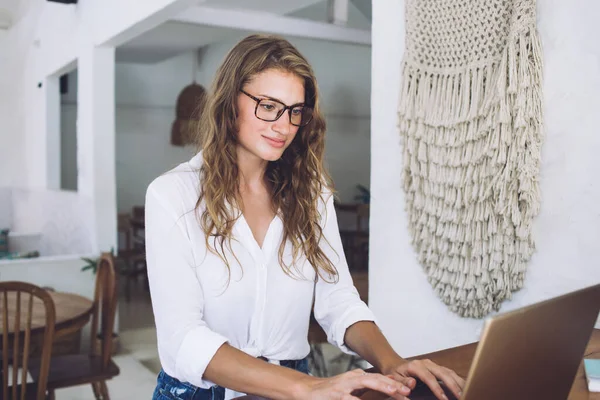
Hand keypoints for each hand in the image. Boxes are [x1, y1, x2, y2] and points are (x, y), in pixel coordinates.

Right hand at [297, 369, 412, 399]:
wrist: (308, 391)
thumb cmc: (332, 391)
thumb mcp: (352, 385)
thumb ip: (369, 383)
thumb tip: (391, 381)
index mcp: (357, 377)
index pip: (379, 378)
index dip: (394, 383)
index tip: (409, 390)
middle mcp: (352, 378)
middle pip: (375, 379)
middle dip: (392, 385)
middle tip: (406, 392)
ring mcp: (344, 386)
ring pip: (366, 384)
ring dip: (381, 387)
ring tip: (395, 392)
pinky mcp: (336, 395)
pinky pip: (351, 399)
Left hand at [382, 359, 464, 399]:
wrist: (396, 365)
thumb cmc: (396, 374)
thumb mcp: (395, 378)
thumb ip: (403, 382)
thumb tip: (412, 384)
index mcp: (415, 366)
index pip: (429, 378)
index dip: (437, 389)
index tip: (444, 399)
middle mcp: (426, 363)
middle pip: (443, 373)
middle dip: (453, 385)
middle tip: (461, 396)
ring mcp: (433, 364)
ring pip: (449, 372)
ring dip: (458, 382)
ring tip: (467, 393)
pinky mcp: (438, 367)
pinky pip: (449, 373)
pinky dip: (457, 380)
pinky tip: (464, 387)